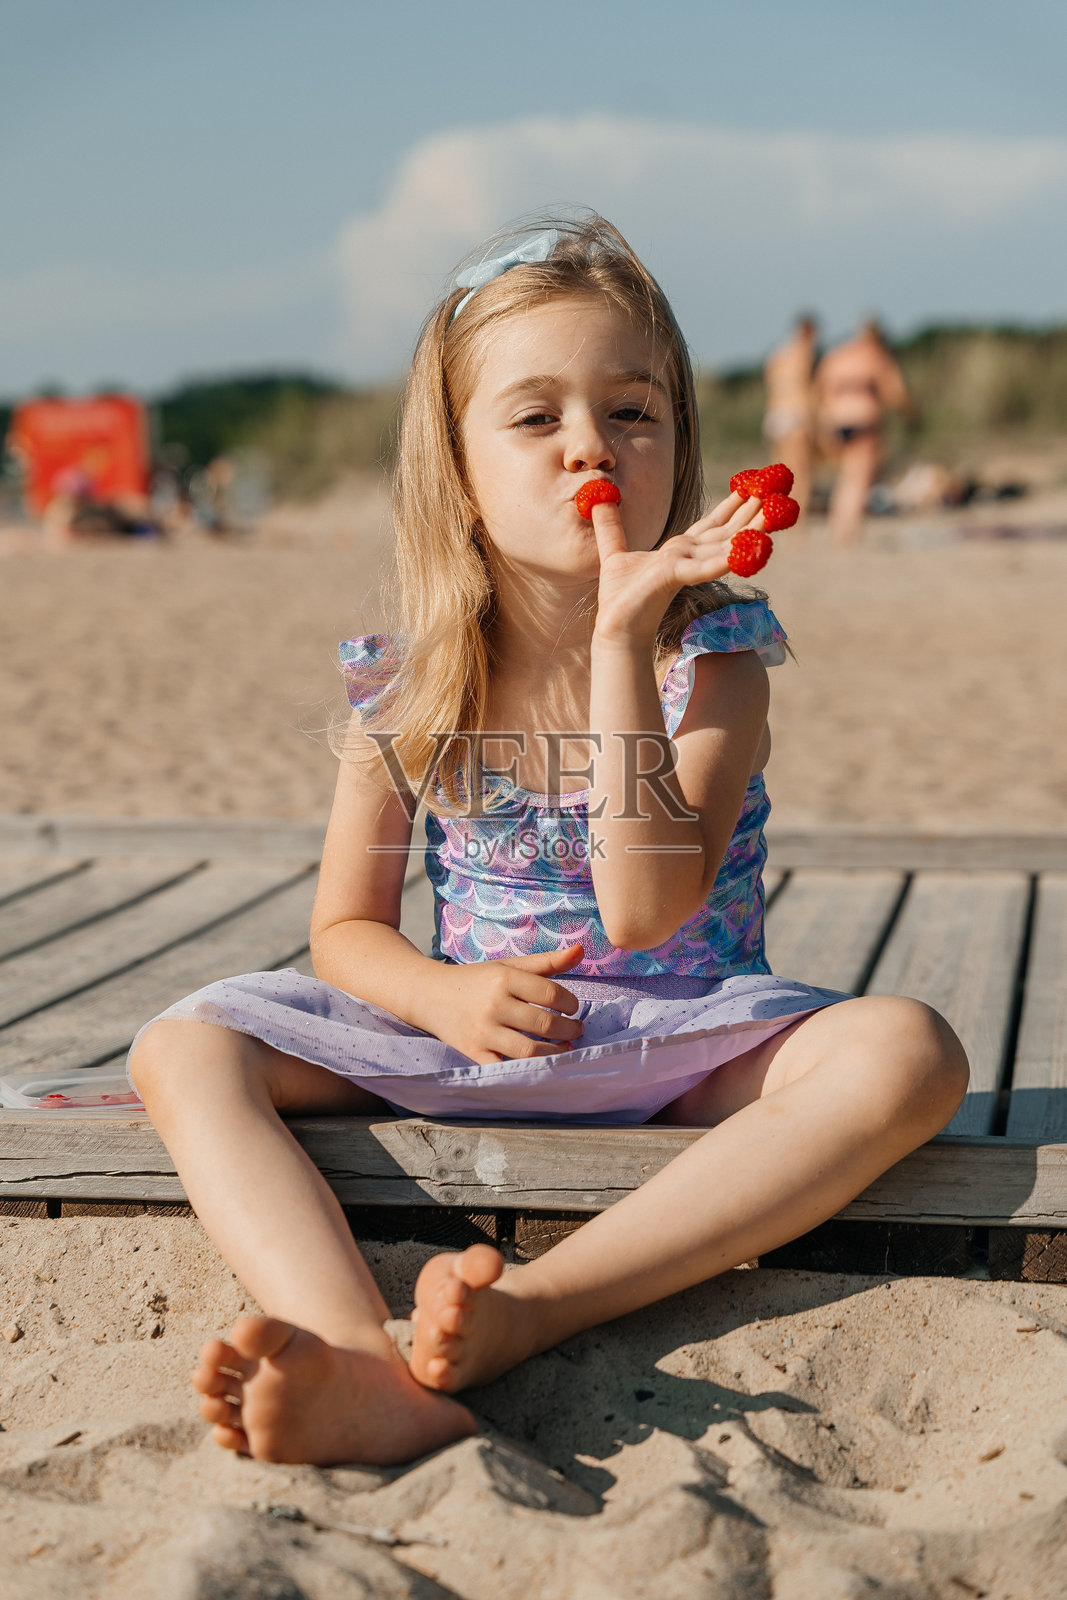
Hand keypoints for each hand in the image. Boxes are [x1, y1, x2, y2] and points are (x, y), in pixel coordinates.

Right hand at [424, 943, 585, 1065]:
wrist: (428, 994)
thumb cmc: (475, 980)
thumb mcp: (507, 966)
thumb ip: (546, 961)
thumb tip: (581, 950)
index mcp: (503, 978)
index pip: (550, 993)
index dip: (570, 1003)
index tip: (573, 1008)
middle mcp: (494, 1004)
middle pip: (544, 1023)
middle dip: (569, 1029)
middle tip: (576, 1029)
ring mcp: (483, 1031)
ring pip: (530, 1050)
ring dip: (555, 1052)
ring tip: (565, 1046)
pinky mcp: (473, 1052)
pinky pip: (506, 1067)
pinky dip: (527, 1068)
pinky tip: (540, 1062)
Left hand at [591, 491, 765, 648]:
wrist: (615, 628)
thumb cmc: (619, 597)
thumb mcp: (613, 552)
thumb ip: (610, 525)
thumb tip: (598, 496)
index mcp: (679, 549)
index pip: (711, 523)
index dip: (732, 504)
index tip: (751, 484)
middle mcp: (689, 556)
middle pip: (727, 530)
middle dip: (752, 510)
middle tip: (777, 489)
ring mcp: (686, 567)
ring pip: (726, 544)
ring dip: (753, 528)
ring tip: (776, 512)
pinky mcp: (677, 577)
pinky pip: (708, 565)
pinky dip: (729, 558)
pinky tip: (749, 548)